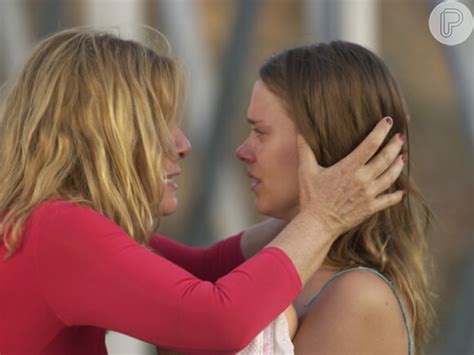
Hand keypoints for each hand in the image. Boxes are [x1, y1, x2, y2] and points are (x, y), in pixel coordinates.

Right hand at [297, 117, 404, 237]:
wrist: (317, 223)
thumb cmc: (311, 196)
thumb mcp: (306, 170)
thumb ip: (305, 149)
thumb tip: (300, 130)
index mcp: (349, 167)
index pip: (371, 144)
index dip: (381, 131)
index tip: (387, 121)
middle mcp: (362, 179)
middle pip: (386, 158)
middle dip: (395, 145)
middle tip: (400, 137)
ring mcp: (369, 194)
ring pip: (391, 176)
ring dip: (398, 165)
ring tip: (402, 156)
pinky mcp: (370, 208)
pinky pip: (389, 200)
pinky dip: (397, 195)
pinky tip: (401, 191)